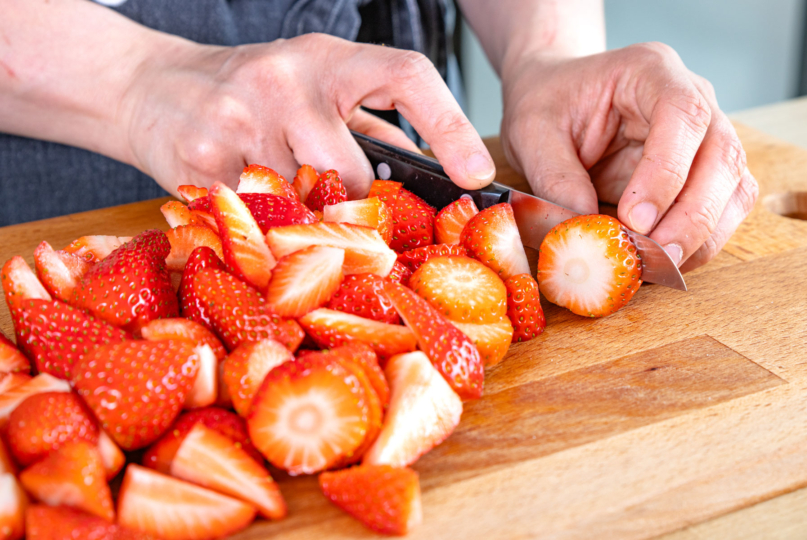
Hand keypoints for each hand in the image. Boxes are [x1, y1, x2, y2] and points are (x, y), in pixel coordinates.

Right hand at [122, 33, 495, 198]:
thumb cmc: (252, 93)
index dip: (450, 126)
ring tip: (286, 207)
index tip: (477, 174)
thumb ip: (364, 127)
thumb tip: (423, 182)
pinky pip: (257, 218)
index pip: (405, 76)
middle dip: (356, 207)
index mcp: (327, 58)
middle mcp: (286, 79)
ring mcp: (240, 117)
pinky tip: (254, 212)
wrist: (153, 87)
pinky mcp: (202, 159)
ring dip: (304, 220)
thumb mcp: (313, 89)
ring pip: (303, 203)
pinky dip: (265, 227)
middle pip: (353, 170)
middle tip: (352, 225)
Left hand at [500, 42, 757, 271]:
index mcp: (651, 71)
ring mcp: (707, 135)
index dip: (666, 172)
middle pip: (722, 155)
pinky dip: (701, 241)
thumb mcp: (532, 131)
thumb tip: (582, 227)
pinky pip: (724, 209)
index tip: (635, 219)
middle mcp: (693, 98)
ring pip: (734, 187)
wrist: (559, 100)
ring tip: (659, 265)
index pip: (682, 114)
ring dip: (703, 234)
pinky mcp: (706, 172)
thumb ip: (554, 176)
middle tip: (655, 256)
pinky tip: (666, 260)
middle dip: (693, 215)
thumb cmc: (549, 105)